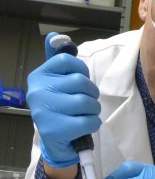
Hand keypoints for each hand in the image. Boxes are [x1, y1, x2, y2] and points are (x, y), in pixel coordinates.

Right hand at [27, 34, 100, 166]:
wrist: (56, 143)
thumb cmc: (61, 109)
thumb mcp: (57, 83)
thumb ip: (58, 60)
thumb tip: (55, 36)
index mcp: (38, 76)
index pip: (67, 60)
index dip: (81, 70)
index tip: (80, 82)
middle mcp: (37, 91)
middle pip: (80, 82)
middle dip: (91, 93)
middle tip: (87, 102)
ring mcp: (44, 111)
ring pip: (86, 102)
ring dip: (93, 109)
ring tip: (87, 114)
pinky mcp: (54, 130)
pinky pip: (87, 121)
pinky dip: (93, 123)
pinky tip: (86, 125)